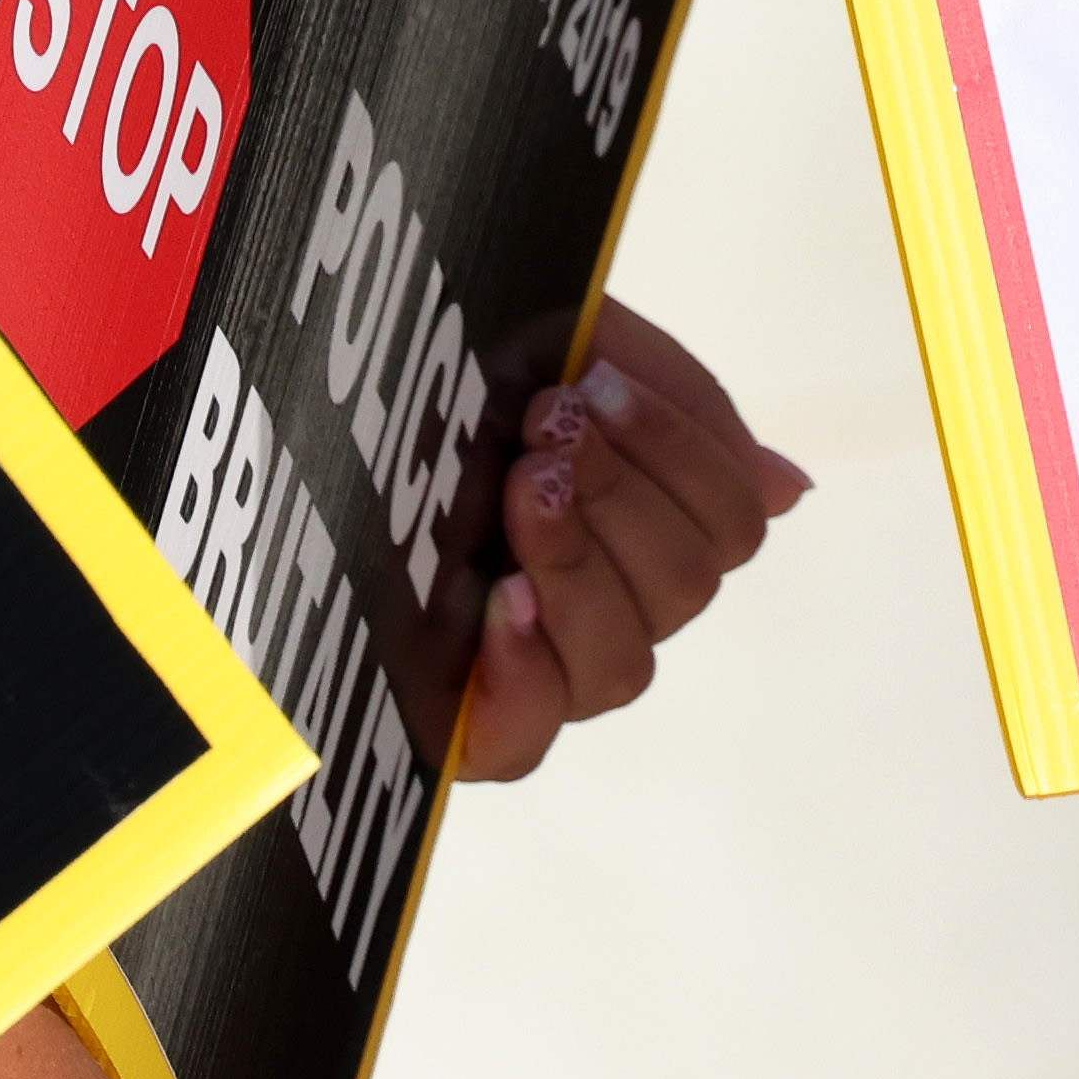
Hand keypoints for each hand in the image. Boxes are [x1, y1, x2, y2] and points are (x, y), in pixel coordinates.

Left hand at [451, 305, 807, 777]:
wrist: (291, 411)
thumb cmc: (421, 373)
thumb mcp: (556, 340)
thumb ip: (675, 402)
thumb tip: (788, 487)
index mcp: (630, 511)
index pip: (731, 523)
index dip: (684, 454)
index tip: (594, 385)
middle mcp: (596, 599)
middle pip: (688, 588)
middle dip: (620, 492)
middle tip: (542, 429)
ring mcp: (531, 666)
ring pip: (627, 666)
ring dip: (579, 562)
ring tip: (513, 495)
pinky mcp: (458, 720)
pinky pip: (532, 739)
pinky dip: (527, 671)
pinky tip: (501, 605)